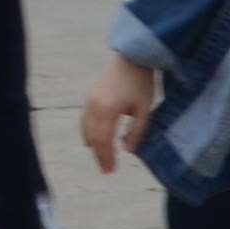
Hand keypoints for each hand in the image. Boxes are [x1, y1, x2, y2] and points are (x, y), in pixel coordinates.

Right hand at [78, 52, 156, 175]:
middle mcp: (94, 106)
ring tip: (102, 157)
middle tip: (106, 170)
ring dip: (93, 145)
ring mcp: (89, 101)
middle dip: (99, 155)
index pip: (104, 141)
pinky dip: (88, 132)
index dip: (106, 157)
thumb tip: (128, 151)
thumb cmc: (141, 83)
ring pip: (86, 129)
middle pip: (93, 138)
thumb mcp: (144, 109)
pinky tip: (93, 141)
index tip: (111, 170)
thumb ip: (137, 131)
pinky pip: (85, 119)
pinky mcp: (90, 96)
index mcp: (108, 110)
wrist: (132, 57)